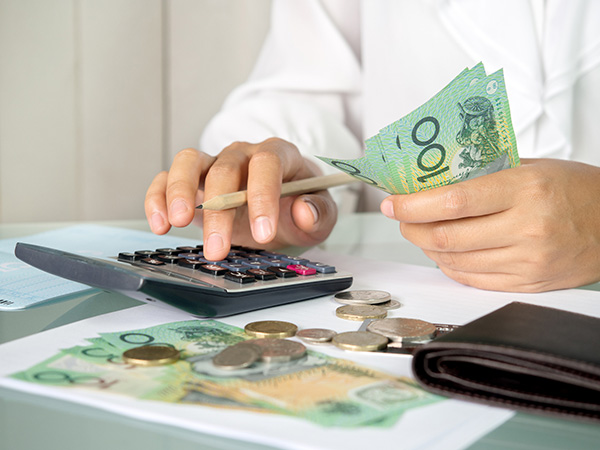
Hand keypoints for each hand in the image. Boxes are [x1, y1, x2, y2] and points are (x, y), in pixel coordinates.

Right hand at [145, 138, 337, 260]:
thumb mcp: (321, 216)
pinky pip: (167, 178)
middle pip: (225, 169)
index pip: (268, 163)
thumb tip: (304, 211)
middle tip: (218, 248)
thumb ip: (319, 213)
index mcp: (279, 155)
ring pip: (189, 162)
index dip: (263, 196)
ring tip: (177, 224)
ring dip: (180, 192)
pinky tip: (160, 224)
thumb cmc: (300, 207)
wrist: (282, 209)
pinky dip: (158, 198)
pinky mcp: (192, 181)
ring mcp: (215, 164)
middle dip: (220, 210)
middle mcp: (243, 154)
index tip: (263, 233)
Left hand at [380, 159, 599, 291]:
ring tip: (420, 231)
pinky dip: (449, 265)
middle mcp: (526, 228)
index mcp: (525, 190)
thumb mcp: (531, 167)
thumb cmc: (575, 190)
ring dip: (427, 246)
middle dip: (411, 227)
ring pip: (454, 260)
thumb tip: (430, 183)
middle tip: (401, 217)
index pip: (453, 200)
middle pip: (446, 236)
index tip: (393, 203)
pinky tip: (444, 251)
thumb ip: (482, 175)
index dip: (413, 205)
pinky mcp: (527, 283)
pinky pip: (472, 279)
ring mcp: (527, 260)